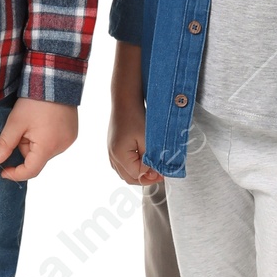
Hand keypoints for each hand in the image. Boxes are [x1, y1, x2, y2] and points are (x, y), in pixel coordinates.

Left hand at [0, 96, 77, 180]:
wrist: (55, 79)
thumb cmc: (35, 101)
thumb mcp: (15, 122)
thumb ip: (4, 144)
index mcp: (48, 147)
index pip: (30, 171)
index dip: (15, 173)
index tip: (3, 171)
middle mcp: (62, 147)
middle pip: (37, 158)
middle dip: (25, 147)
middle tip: (21, 128)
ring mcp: (69, 140)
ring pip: (45, 150)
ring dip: (35, 142)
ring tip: (33, 121)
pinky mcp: (72, 133)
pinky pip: (54, 142)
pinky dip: (45, 136)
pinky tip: (43, 121)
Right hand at [107, 44, 162, 183]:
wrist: (125, 99)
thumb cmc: (136, 116)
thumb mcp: (148, 139)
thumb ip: (150, 159)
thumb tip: (153, 173)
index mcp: (119, 155)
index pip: (137, 175)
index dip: (152, 176)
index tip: (164, 172)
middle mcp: (112, 156)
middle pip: (130, 177)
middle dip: (145, 177)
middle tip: (160, 172)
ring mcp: (111, 152)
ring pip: (125, 172)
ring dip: (139, 172)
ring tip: (152, 166)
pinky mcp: (113, 147)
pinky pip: (122, 164)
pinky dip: (132, 166)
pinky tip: (143, 159)